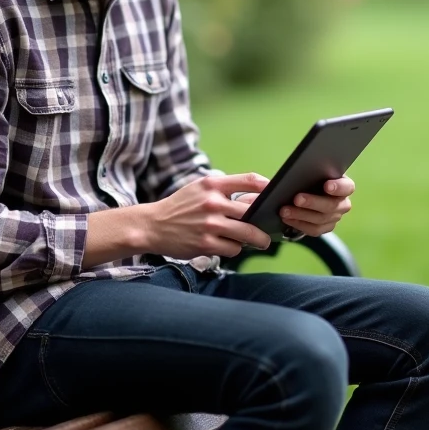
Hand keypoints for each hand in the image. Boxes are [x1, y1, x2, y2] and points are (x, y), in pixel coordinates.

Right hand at [142, 173, 271, 258]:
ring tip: (260, 241)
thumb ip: (224, 191)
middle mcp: (212, 203)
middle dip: (265, 221)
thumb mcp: (199, 189)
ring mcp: (210, 224)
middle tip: (271, 227)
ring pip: (247, 233)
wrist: (152, 225)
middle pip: (253, 211)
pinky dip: (235, 248)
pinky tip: (229, 245)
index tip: (276, 194)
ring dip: (257, 239)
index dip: (268, 187)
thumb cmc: (180, 207)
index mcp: (212, 185)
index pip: (249, 180)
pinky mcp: (206, 244)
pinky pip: (234, 249)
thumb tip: (254, 199)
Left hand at [279, 176, 354, 237]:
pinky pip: (315, 230)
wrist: (301, 196)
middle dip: (313, 202)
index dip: (339, 187)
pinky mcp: (325, 227)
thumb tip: (274, 176)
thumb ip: (296, 171)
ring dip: (302, 215)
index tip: (326, 186)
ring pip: (322, 219)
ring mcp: (335, 217)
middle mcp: (342, 202)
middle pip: (332, 205)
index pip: (347, 187)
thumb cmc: (304, 178)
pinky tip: (286, 219)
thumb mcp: (302, 171)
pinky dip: (299, 224)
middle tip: (297, 198)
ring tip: (284, 210)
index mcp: (342, 184)